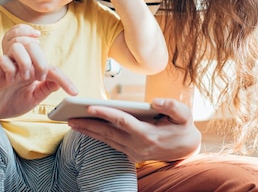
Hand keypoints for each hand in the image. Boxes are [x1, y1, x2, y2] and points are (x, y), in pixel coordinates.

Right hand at [0, 24, 77, 117]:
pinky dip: (10, 70)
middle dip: (41, 62)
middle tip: (39, 78)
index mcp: (34, 71)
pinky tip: (10, 82)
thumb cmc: (11, 102)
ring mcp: (10, 65)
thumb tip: (59, 82)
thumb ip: (46, 89)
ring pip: (19, 46)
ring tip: (24, 78)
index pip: (53, 69)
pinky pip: (4, 60)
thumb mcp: (33, 98)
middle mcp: (23, 64)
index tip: (74, 93)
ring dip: (25, 62)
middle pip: (34, 46)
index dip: (64, 80)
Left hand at [67, 98, 200, 162]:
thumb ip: (172, 106)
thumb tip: (156, 101)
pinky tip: (87, 129)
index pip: (123, 122)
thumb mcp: (185, 115)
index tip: (90, 107)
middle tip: (70, 118)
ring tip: (72, 122)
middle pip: (108, 133)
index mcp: (149, 135)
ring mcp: (133, 152)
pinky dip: (98, 136)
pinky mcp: (131, 154)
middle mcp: (138, 146)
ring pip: (107, 140)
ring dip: (89, 132)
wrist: (187, 149)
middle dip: (88, 125)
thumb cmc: (184, 127)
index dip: (106, 114)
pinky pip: (111, 144)